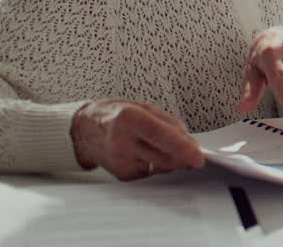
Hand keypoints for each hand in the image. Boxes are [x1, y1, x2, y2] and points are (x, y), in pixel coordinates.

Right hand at [70, 99, 203, 179]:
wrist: (84, 130)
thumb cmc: (116, 115)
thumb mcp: (143, 108)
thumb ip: (169, 124)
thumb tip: (191, 144)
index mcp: (128, 117)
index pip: (161, 136)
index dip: (182, 148)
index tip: (198, 156)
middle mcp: (122, 141)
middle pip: (164, 157)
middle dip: (184, 158)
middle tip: (193, 155)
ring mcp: (120, 161)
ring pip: (161, 167)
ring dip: (171, 160)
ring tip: (159, 146)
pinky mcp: (122, 175)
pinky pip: (151, 172)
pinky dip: (156, 165)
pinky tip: (145, 155)